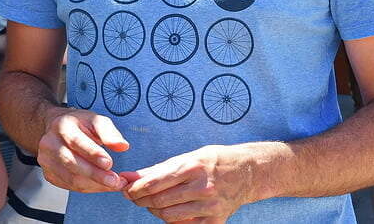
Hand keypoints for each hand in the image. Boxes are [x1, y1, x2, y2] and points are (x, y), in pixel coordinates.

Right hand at [36, 106, 129, 192]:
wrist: (57, 127)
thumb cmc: (78, 125)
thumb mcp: (95, 120)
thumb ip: (109, 132)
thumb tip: (122, 146)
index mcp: (62, 125)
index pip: (76, 141)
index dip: (93, 154)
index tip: (109, 163)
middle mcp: (50, 142)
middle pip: (72, 162)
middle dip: (96, 174)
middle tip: (115, 181)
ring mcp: (46, 159)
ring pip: (70, 178)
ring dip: (94, 184)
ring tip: (111, 184)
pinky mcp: (48, 172)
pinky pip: (68, 185)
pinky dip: (87, 188)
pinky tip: (98, 185)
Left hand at [120, 144, 257, 222]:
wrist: (248, 172)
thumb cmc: (213, 161)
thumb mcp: (186, 157)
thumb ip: (156, 169)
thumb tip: (128, 177)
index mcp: (193, 167)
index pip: (155, 183)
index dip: (135, 189)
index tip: (125, 189)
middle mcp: (202, 187)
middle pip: (160, 201)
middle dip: (140, 200)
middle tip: (133, 197)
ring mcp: (210, 206)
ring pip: (169, 216)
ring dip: (154, 210)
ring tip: (150, 202)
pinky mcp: (216, 221)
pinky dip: (171, 220)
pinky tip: (168, 210)